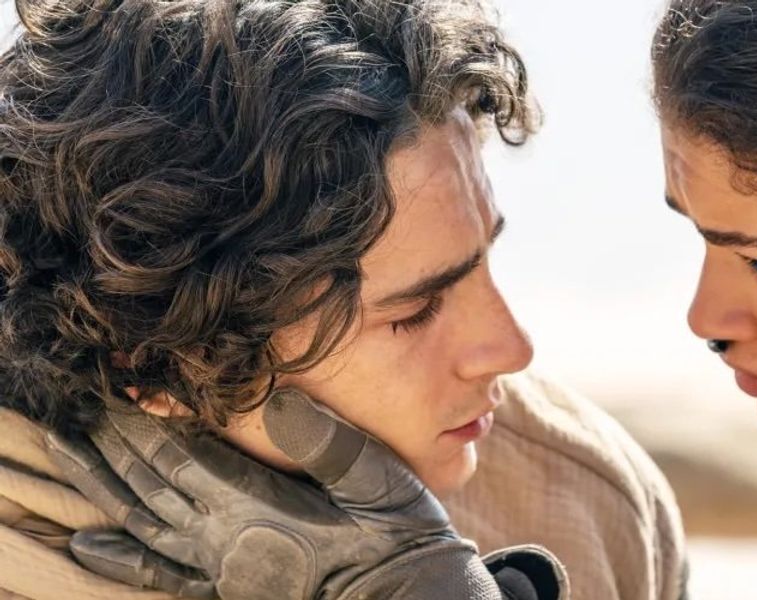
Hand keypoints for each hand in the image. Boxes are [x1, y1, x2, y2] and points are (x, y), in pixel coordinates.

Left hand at [44, 388, 536, 598]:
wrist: (406, 596)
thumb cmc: (398, 535)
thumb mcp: (377, 479)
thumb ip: (328, 443)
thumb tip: (283, 400)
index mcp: (259, 507)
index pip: (184, 456)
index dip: (146, 421)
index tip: (117, 387)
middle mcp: (227, 540)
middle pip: (152, 485)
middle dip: (112, 446)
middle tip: (76, 411)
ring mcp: (223, 568)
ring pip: (144, 523)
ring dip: (103, 487)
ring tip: (68, 454)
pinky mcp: (229, 588)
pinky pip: (161, 572)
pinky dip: (121, 556)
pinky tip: (90, 543)